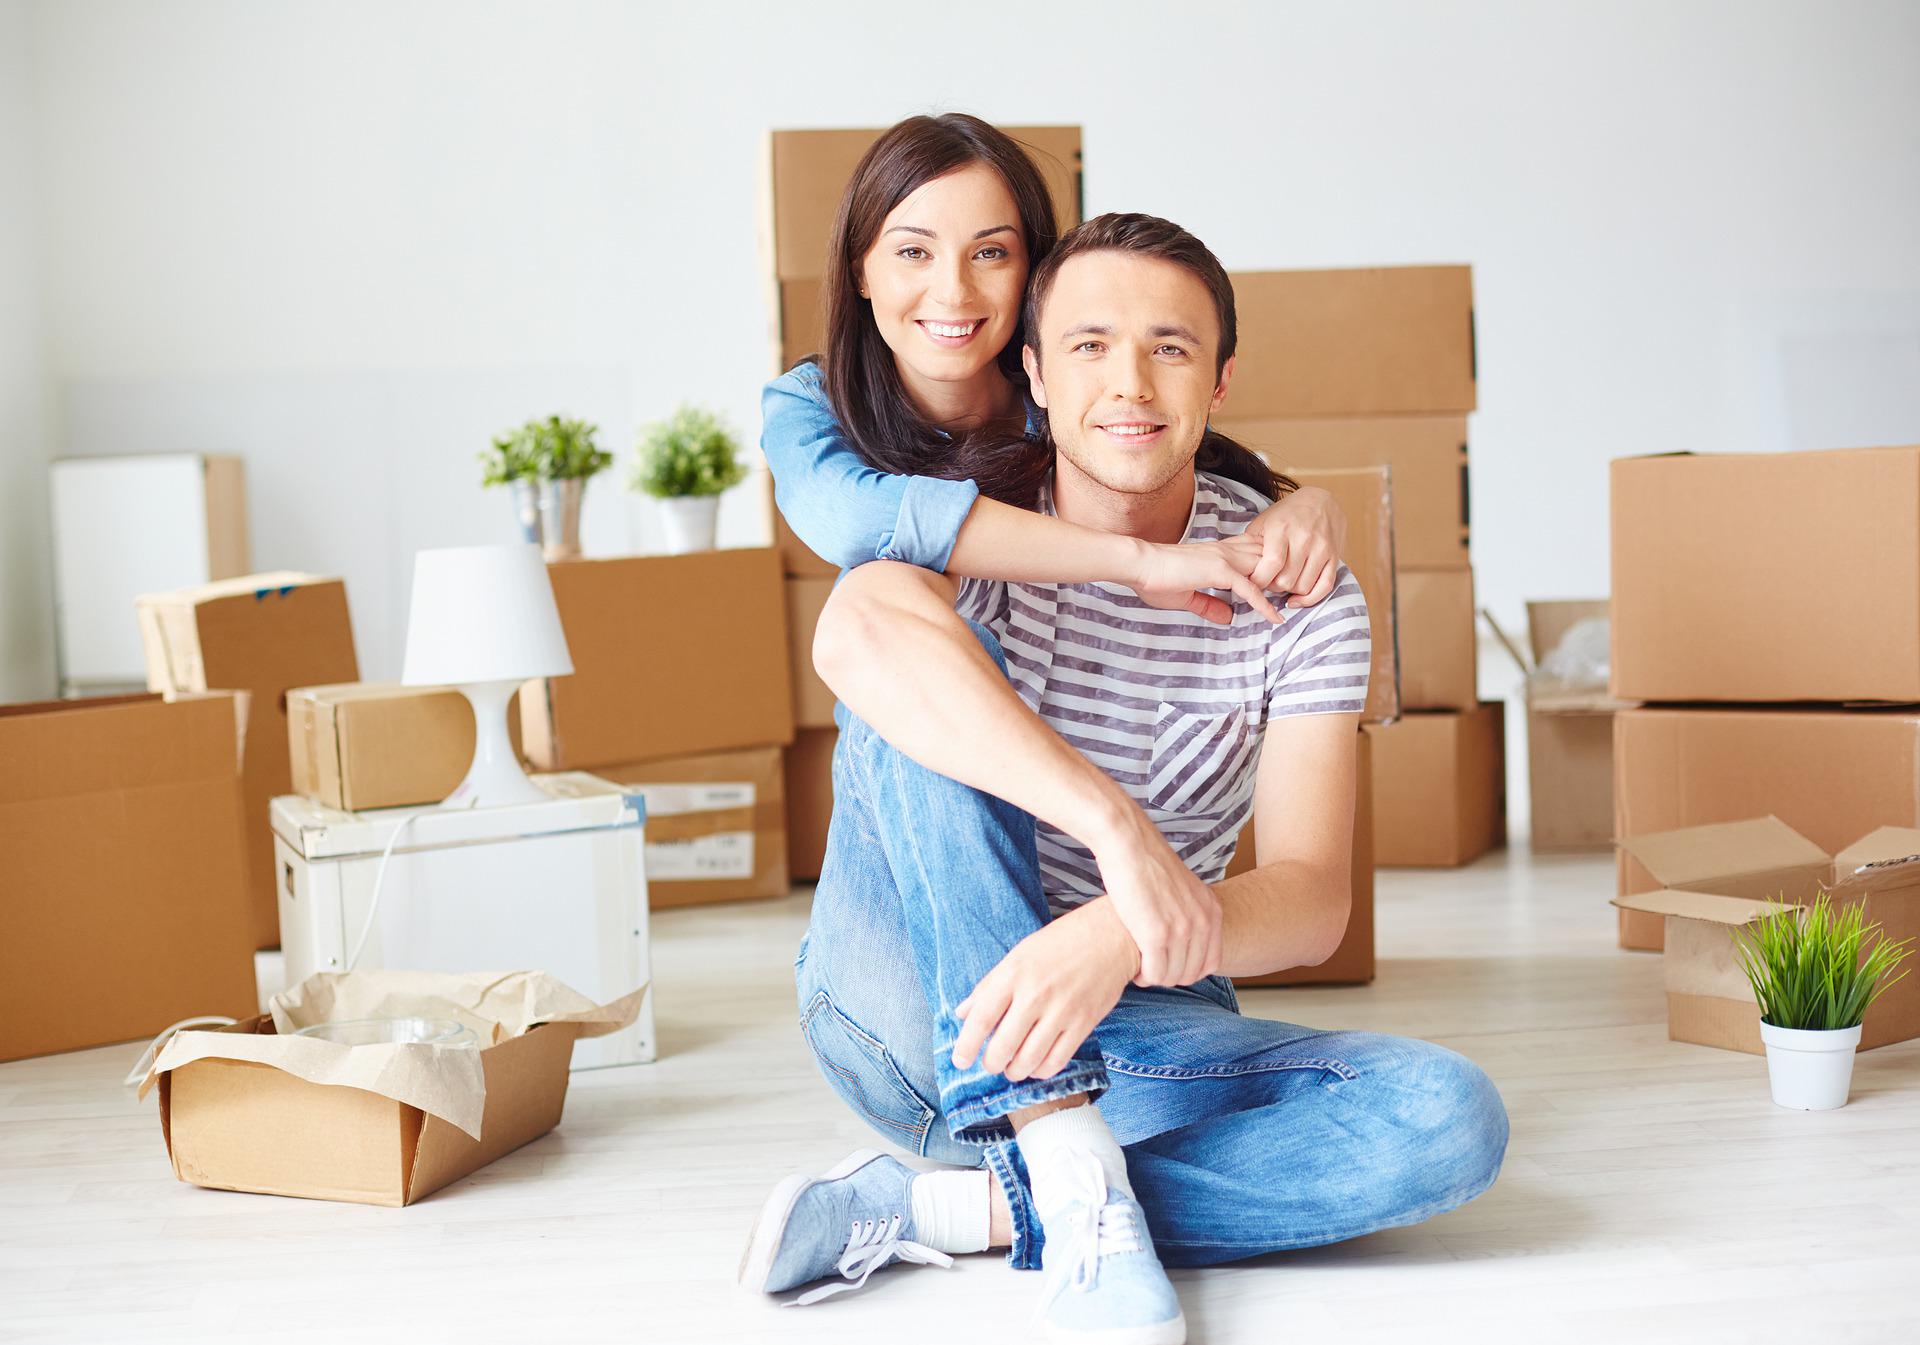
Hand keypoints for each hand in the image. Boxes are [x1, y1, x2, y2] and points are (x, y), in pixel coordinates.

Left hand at [952, 900, 1136, 1081]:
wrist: (1111, 935)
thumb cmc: (1060, 942)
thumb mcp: (1018, 955)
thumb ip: (989, 985)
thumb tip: (962, 1013)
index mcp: (1014, 973)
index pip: (982, 1018)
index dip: (966, 1046)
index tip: (960, 1060)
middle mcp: (1036, 994)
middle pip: (1003, 1047)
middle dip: (991, 1064)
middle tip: (990, 1064)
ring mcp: (1062, 1011)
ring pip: (1029, 1060)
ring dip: (1014, 1072)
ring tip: (1011, 1068)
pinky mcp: (1084, 1024)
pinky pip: (1056, 1061)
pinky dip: (1041, 1071)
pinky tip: (1036, 1065)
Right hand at [1089, 808, 1223, 986]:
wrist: (1128, 843)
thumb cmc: (1147, 863)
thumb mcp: (1182, 887)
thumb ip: (1190, 911)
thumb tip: (1184, 937)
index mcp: (1211, 910)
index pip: (1211, 963)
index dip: (1188, 971)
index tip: (1169, 965)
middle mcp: (1202, 921)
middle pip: (1191, 973)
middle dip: (1170, 976)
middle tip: (1151, 967)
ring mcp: (1181, 929)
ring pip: (1172, 976)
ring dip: (1155, 977)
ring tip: (1140, 967)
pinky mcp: (1156, 934)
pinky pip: (1154, 973)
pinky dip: (1143, 976)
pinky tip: (1133, 967)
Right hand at [1127, 536, 1286, 625]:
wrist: (1139, 565)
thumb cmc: (1155, 578)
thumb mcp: (1187, 596)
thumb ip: (1209, 605)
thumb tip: (1228, 618)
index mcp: (1219, 551)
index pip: (1255, 552)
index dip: (1271, 566)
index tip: (1283, 583)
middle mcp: (1227, 550)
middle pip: (1268, 558)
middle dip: (1285, 575)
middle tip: (1298, 595)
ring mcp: (1225, 559)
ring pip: (1265, 570)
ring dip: (1281, 588)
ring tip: (1295, 606)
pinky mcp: (1220, 571)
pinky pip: (1250, 589)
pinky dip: (1264, 605)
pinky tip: (1274, 618)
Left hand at [1245, 485, 1345, 608]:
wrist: (1320, 500)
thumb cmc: (1287, 514)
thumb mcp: (1264, 521)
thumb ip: (1252, 546)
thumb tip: (1240, 571)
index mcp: (1282, 528)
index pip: (1271, 565)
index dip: (1259, 581)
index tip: (1251, 583)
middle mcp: (1304, 538)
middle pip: (1286, 580)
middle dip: (1272, 587)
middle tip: (1266, 582)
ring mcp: (1322, 548)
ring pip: (1303, 586)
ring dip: (1289, 592)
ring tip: (1280, 584)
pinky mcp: (1335, 556)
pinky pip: (1325, 586)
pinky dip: (1309, 599)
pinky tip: (1296, 599)